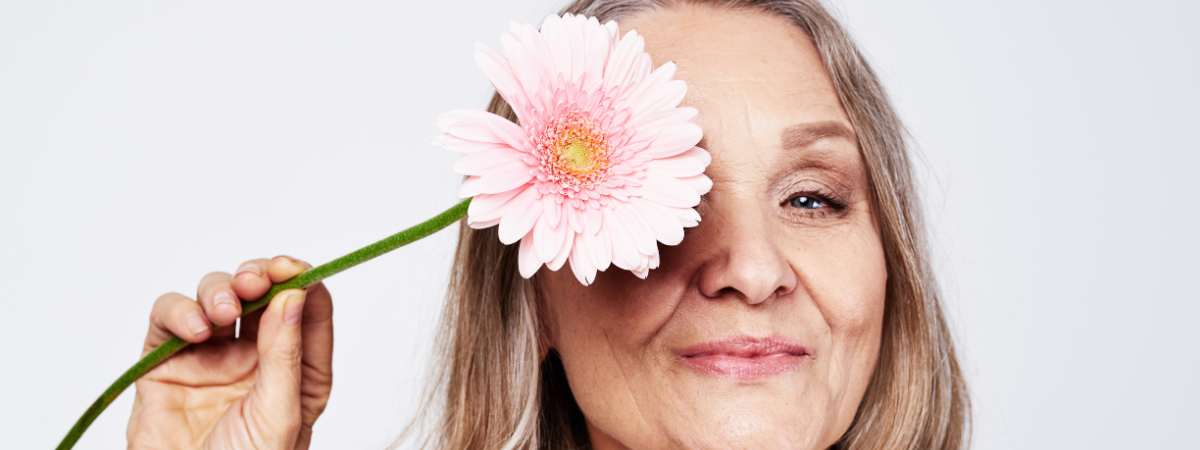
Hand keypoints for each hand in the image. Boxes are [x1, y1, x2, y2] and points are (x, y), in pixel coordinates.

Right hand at [126, 255, 332, 449]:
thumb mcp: (280, 415)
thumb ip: (286, 354)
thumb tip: (295, 294)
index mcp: (298, 371)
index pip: (307, 309)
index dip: (300, 278)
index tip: (290, 266)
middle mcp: (256, 359)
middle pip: (260, 293)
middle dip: (257, 276)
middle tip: (254, 281)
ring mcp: (210, 359)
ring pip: (215, 296)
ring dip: (219, 291)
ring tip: (222, 315)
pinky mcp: (165, 364)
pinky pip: (168, 319)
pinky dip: (178, 311)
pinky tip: (194, 331)